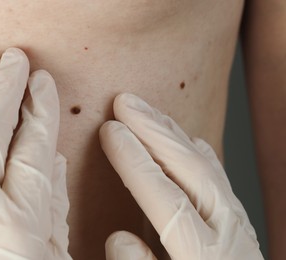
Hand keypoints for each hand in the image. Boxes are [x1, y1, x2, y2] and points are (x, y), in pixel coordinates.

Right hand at [100, 93, 263, 259]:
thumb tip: (119, 236)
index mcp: (204, 259)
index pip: (166, 199)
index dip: (135, 162)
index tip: (110, 131)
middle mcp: (228, 234)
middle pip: (191, 170)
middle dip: (154, 132)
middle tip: (124, 102)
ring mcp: (237, 224)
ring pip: (207, 166)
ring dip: (172, 133)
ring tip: (145, 109)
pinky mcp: (239, 222)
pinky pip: (219, 176)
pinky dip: (198, 151)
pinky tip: (185, 137)